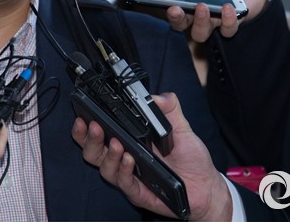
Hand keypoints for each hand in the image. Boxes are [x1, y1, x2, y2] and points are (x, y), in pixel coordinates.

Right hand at [72, 92, 231, 220]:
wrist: (206, 186)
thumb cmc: (191, 158)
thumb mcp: (182, 128)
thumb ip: (170, 109)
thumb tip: (155, 96)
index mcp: (129, 140)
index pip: (101, 131)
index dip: (87, 123)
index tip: (83, 112)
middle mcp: (124, 157)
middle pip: (93, 151)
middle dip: (88, 138)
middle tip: (93, 126)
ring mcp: (130, 175)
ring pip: (104, 168)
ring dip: (107, 155)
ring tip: (116, 143)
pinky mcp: (138, 192)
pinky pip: (124, 183)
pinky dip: (123, 170)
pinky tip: (129, 160)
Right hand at [153, 0, 268, 41]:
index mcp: (183, 1)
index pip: (170, 11)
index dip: (166, 10)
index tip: (164, 2)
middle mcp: (195, 16)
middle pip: (181, 25)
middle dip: (177, 19)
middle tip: (176, 8)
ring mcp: (214, 21)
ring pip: (201, 33)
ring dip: (200, 22)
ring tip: (202, 6)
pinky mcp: (233, 23)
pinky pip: (228, 30)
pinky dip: (227, 20)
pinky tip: (227, 6)